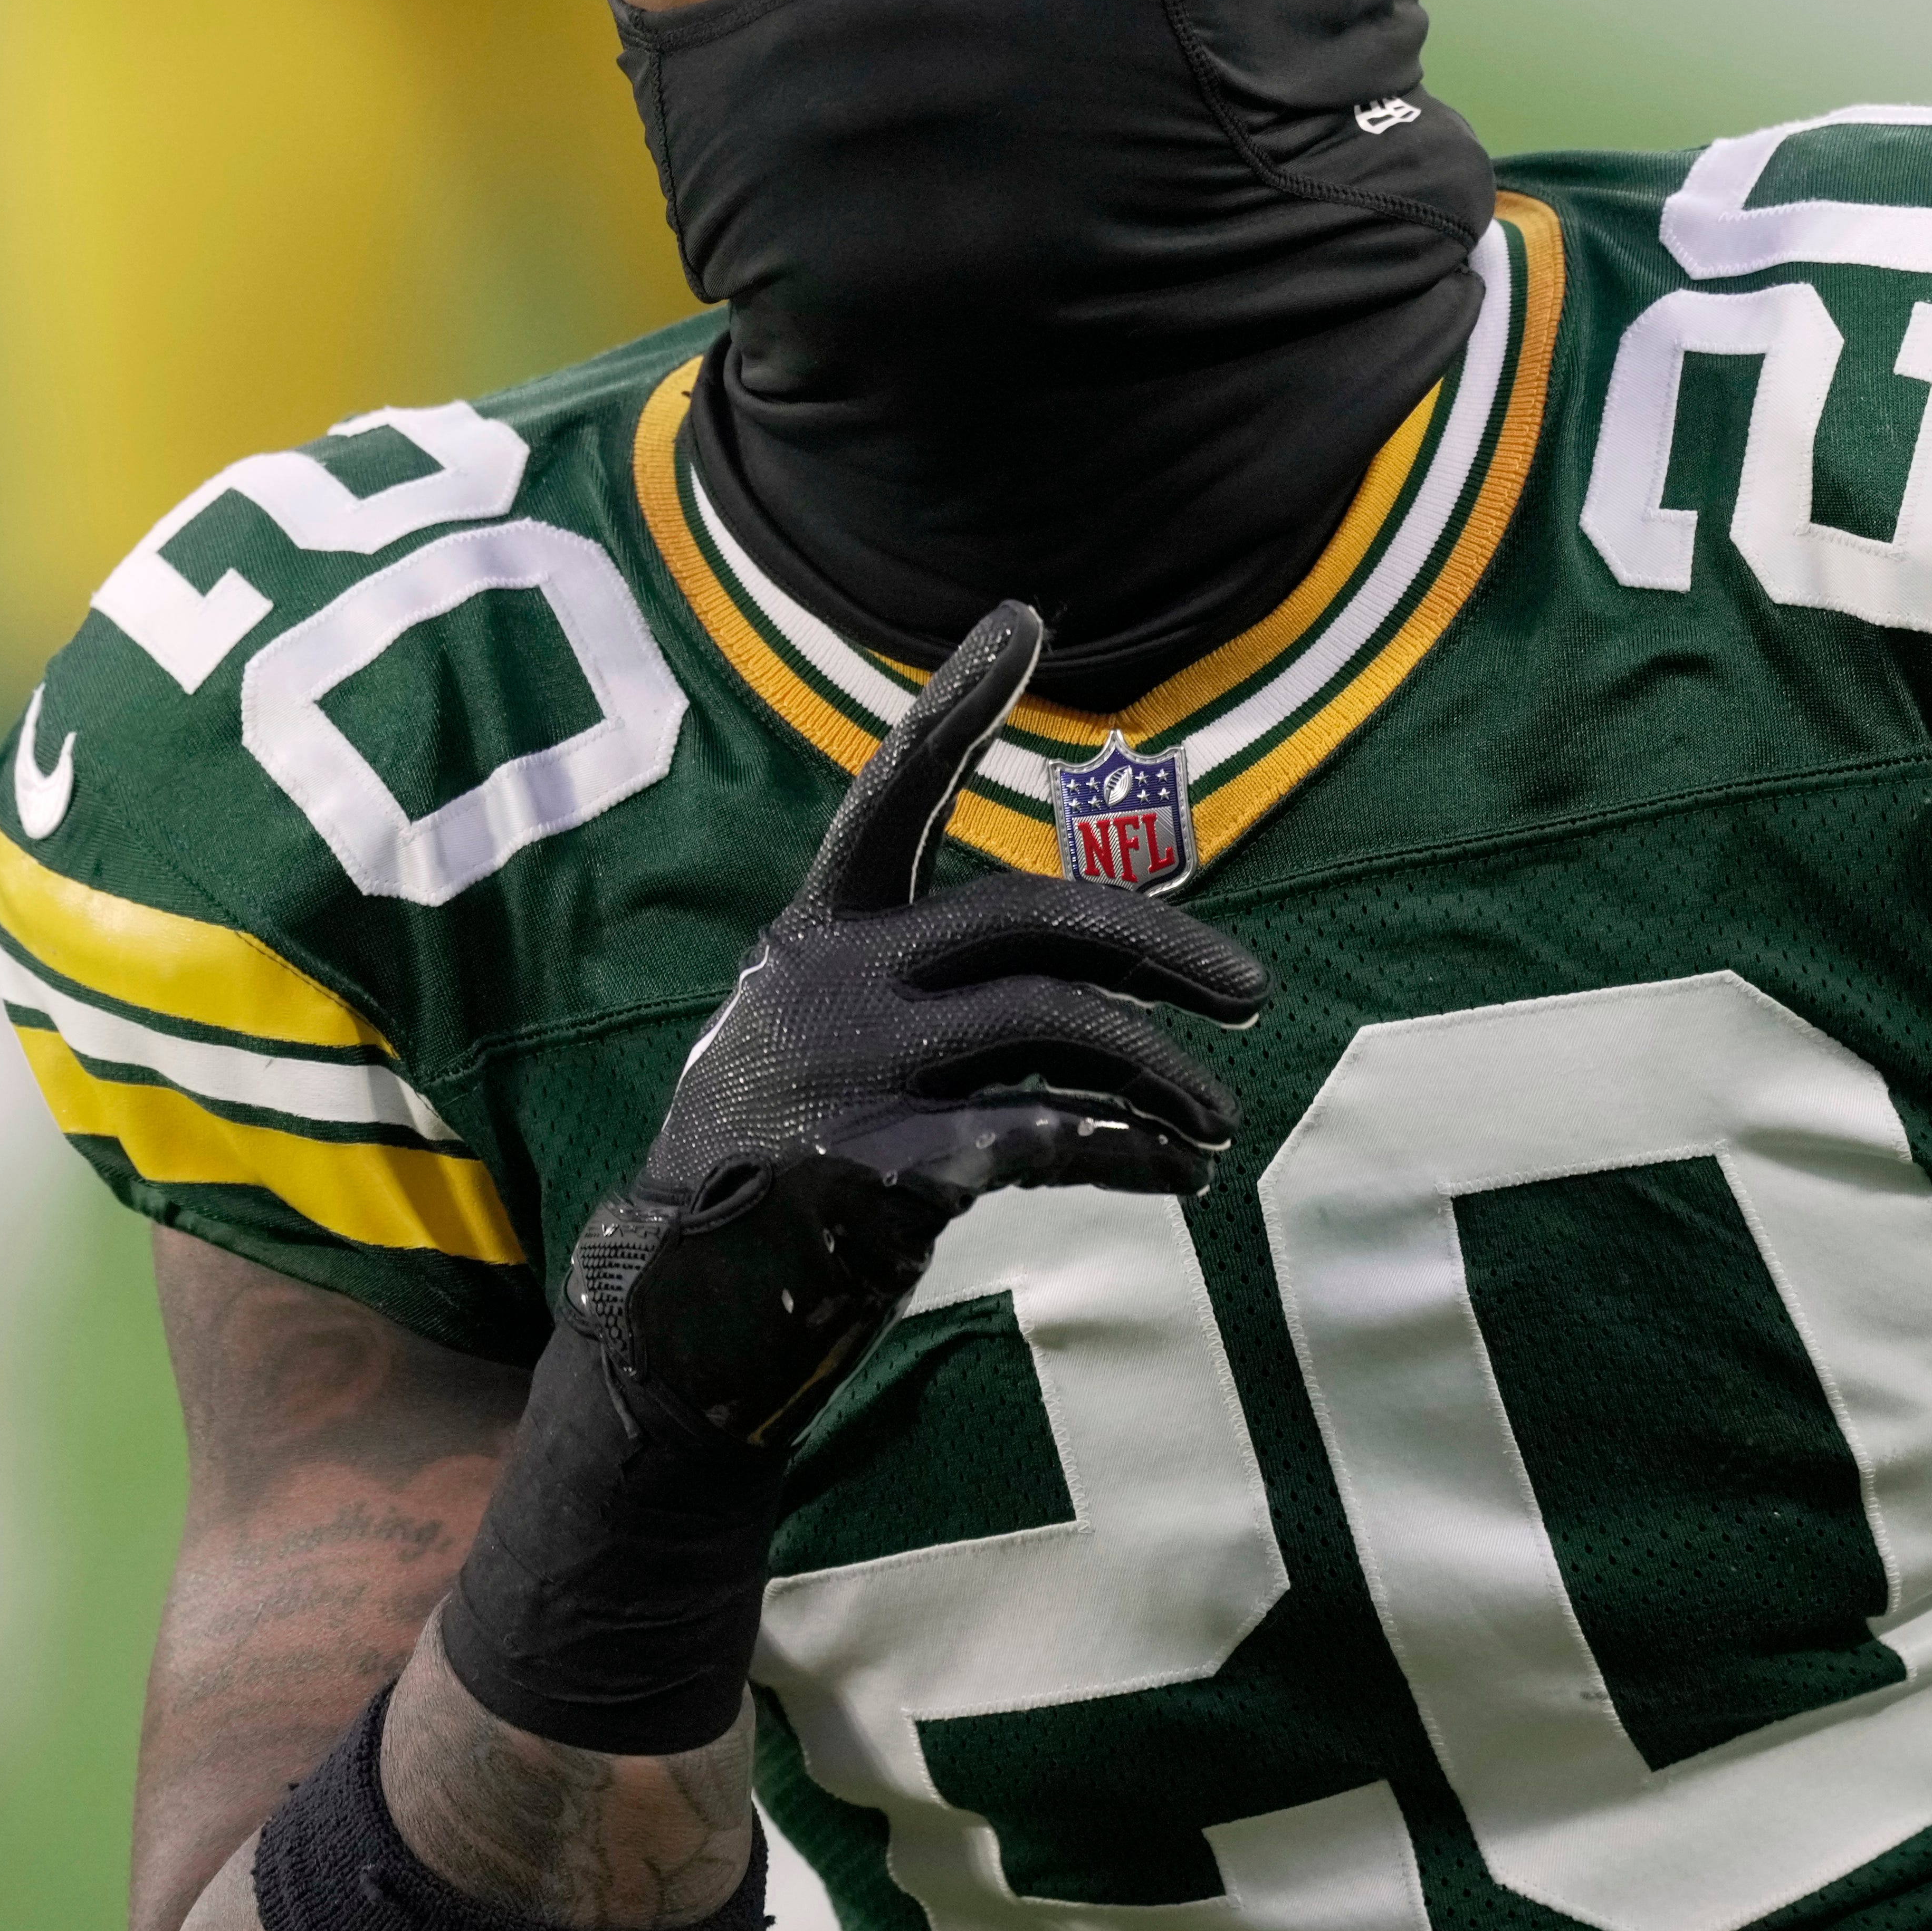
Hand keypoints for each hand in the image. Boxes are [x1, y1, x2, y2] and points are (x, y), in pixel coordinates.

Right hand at [565, 600, 1267, 1442]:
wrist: (677, 1313)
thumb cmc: (778, 1163)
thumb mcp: (826, 1040)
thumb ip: (932, 987)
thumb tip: (1102, 984)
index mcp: (820, 934)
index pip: (893, 794)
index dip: (954, 707)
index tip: (1021, 617)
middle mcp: (833, 981)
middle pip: (1034, 916)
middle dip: (1164, 945)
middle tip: (1254, 993)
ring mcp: (852, 1070)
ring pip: (1058, 1027)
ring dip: (1164, 1073)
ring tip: (1219, 1118)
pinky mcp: (879, 1167)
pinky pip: (1045, 1135)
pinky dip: (1129, 1150)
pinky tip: (1176, 1175)